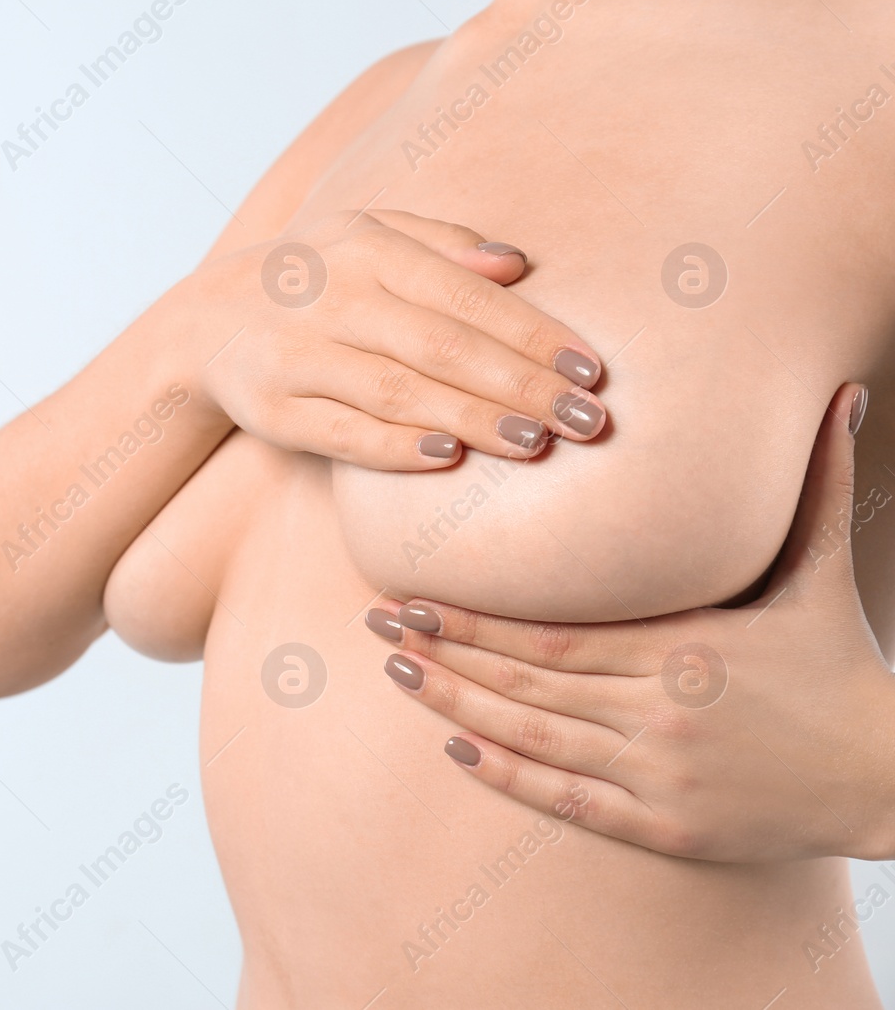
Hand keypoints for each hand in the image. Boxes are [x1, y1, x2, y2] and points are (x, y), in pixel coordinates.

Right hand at [185, 209, 607, 470]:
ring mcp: (298, 356)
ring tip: (536, 444)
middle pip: (440, 346)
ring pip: (396, 391)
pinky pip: (340, 432)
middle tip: (585, 420)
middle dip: (519, 385)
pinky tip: (448, 457)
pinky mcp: (271, 409)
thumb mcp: (366, 234)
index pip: (464, 295)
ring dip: (471, 419)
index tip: (589, 368)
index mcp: (367, 249)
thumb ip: (442, 244)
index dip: (530, 333)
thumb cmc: (312, 277)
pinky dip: (393, 447)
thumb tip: (516, 263)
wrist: (201, 321)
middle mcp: (332, 299)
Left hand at [374, 383, 894, 861]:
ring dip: (456, 706)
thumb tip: (844, 392)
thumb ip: (819, 485)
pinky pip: (568, 802)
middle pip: (525, 679)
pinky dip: (508, 777)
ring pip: (532, 738)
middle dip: (444, 650)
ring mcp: (658, 775)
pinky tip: (456, 750)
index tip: (414, 590)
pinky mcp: (665, 828)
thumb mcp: (822, 572)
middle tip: (376, 622)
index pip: (551, 632)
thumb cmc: (843, 666)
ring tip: (396, 673)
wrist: (888, 778)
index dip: (475, 615)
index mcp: (683, 647)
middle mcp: (659, 712)